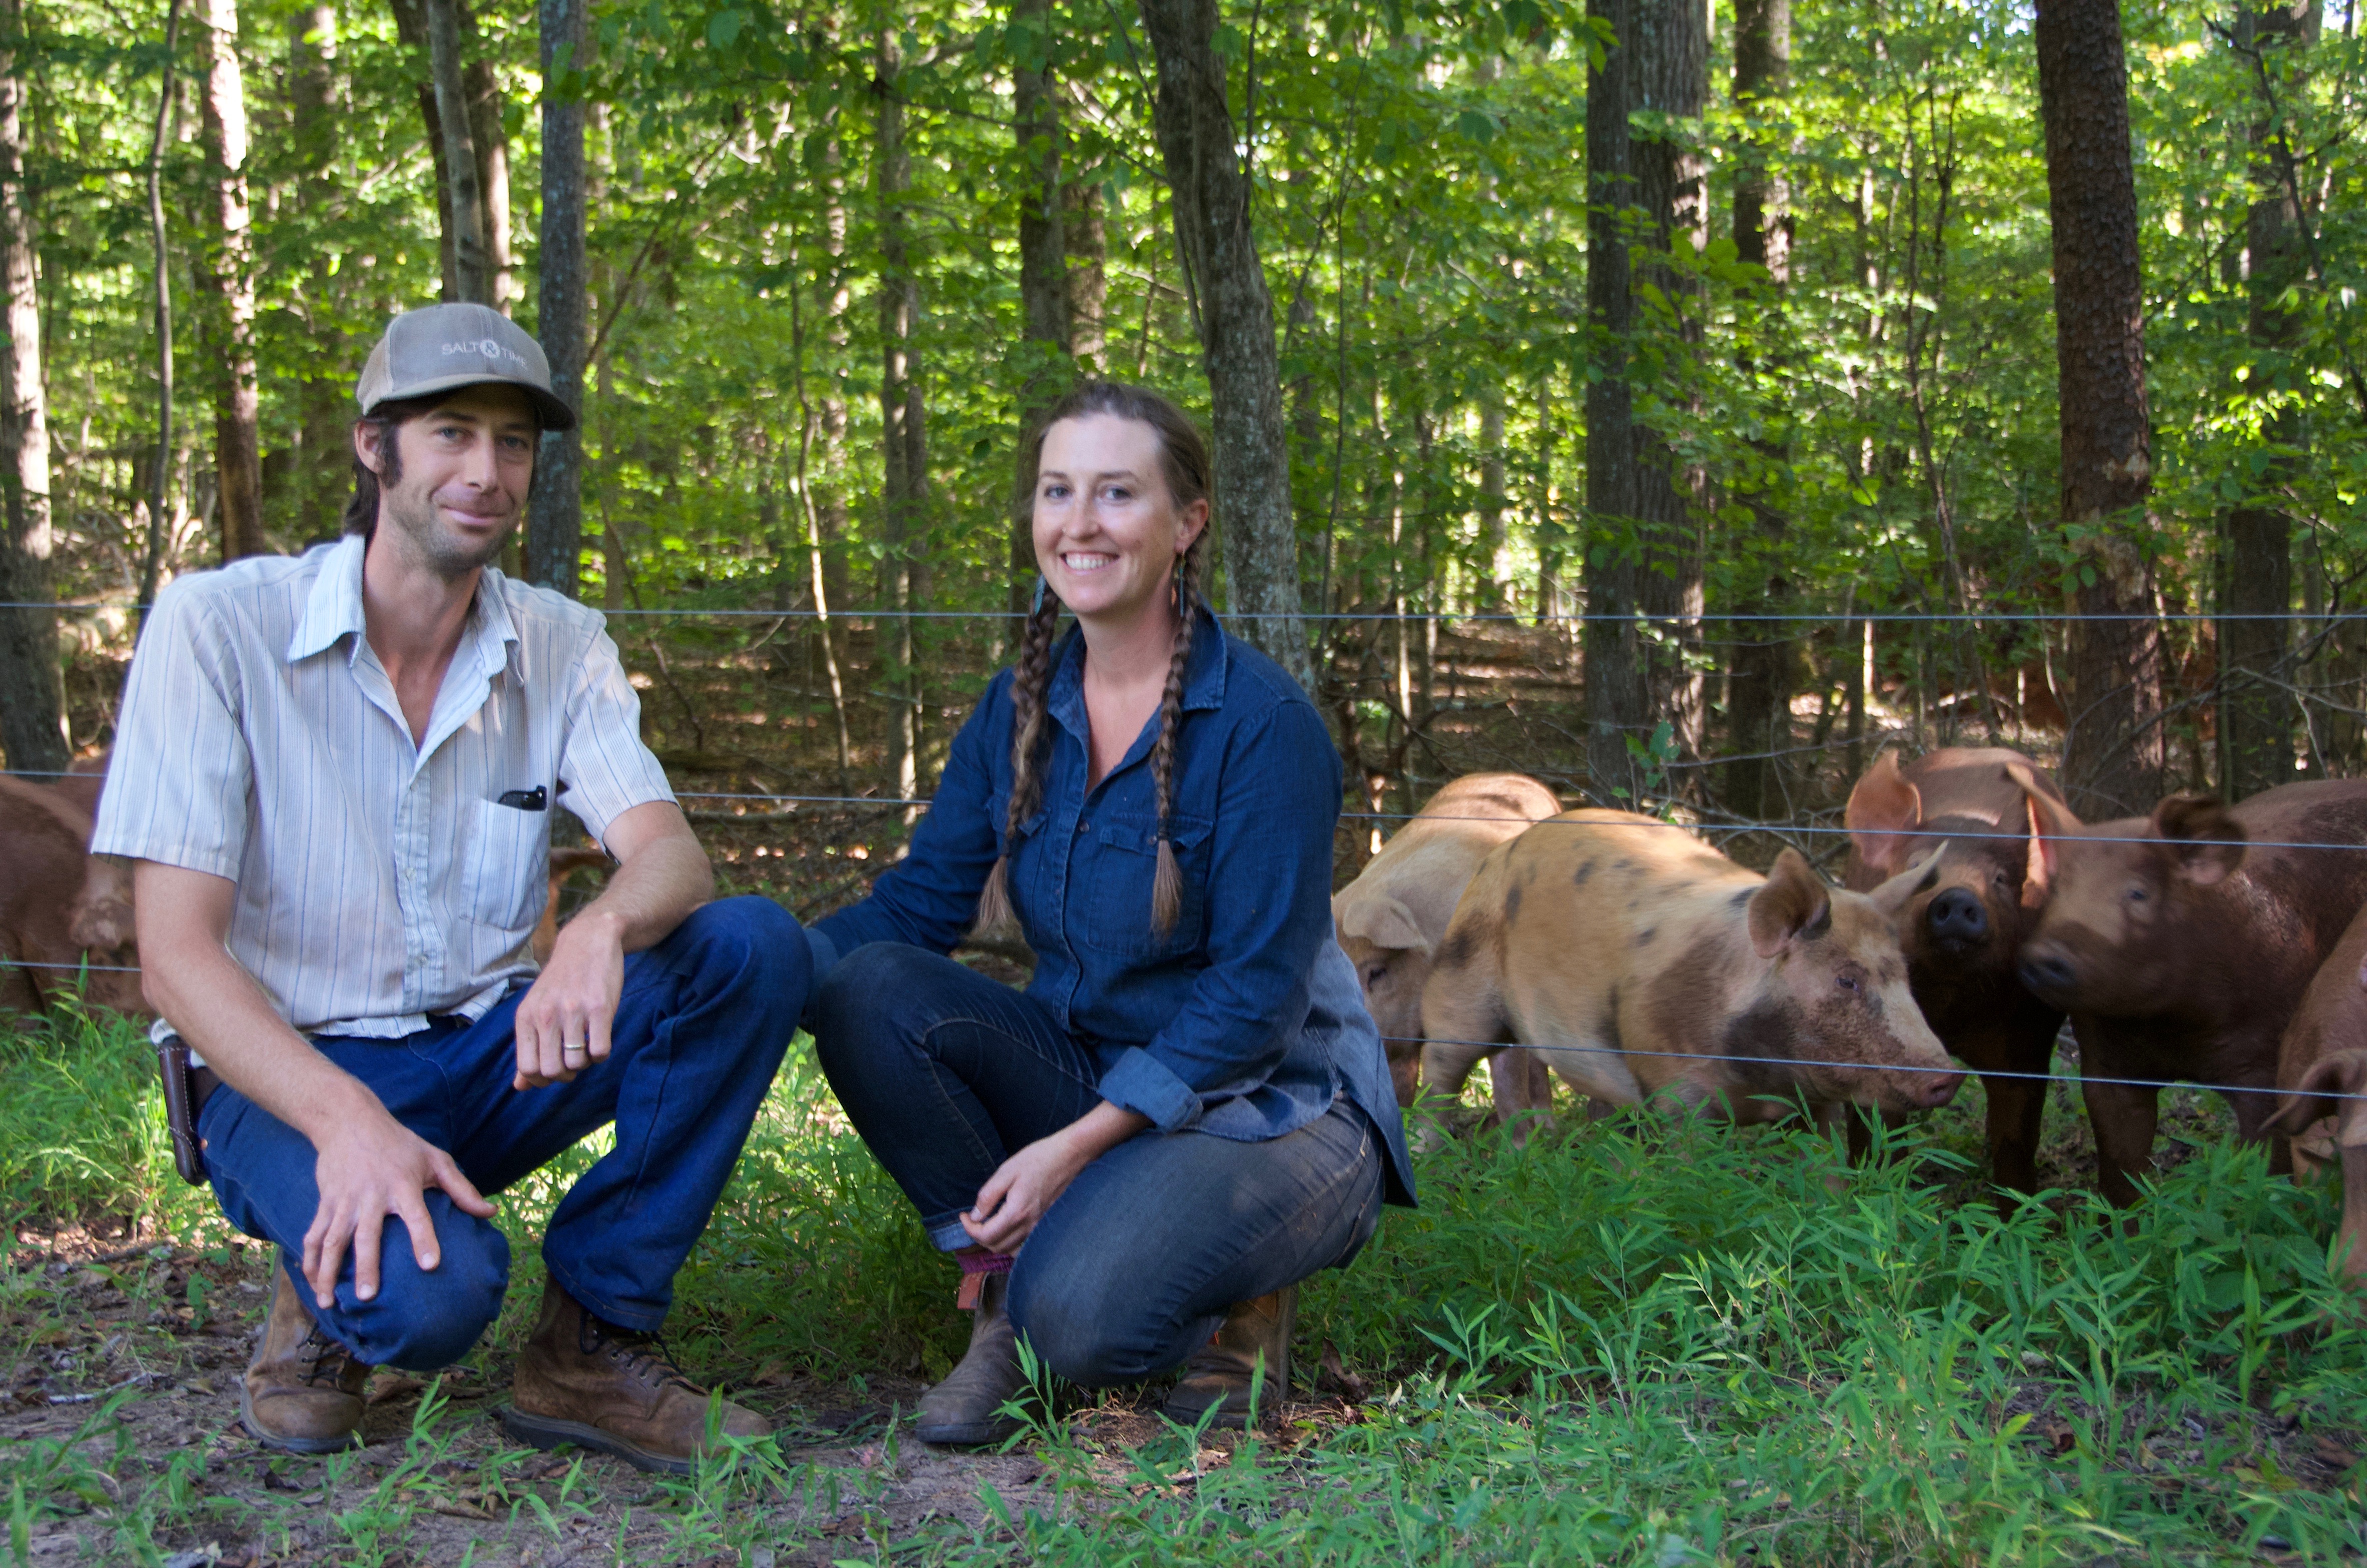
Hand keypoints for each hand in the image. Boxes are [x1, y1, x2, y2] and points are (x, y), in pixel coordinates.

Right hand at [301, 1097, 494, 1308]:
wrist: (349, 1121)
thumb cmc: (401, 1144)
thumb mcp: (436, 1158)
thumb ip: (463, 1188)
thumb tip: (490, 1212)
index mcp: (402, 1184)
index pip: (417, 1215)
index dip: (424, 1239)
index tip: (430, 1265)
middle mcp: (371, 1194)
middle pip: (366, 1235)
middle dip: (367, 1266)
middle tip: (368, 1296)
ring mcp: (344, 1200)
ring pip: (332, 1240)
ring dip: (328, 1272)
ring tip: (329, 1302)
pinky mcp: (325, 1203)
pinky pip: (314, 1236)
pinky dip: (310, 1261)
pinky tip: (312, 1284)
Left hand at [513, 909, 625, 1089]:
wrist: (588, 942)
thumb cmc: (562, 981)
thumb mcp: (536, 1010)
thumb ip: (528, 1047)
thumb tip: (520, 1087)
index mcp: (526, 1017)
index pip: (528, 1068)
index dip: (542, 1079)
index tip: (555, 1068)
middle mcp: (546, 1015)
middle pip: (551, 1071)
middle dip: (565, 1075)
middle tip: (573, 1061)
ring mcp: (573, 1011)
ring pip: (576, 1064)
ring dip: (584, 1063)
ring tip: (587, 1046)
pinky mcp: (600, 1008)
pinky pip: (600, 1052)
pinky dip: (601, 1054)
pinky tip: (600, 1038)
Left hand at [962, 1133, 1094, 1253]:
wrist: (1068, 1156)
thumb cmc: (1038, 1159)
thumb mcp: (1006, 1171)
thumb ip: (987, 1196)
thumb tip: (975, 1216)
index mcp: (1017, 1212)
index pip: (986, 1235)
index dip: (969, 1229)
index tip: (963, 1215)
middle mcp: (1029, 1225)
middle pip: (996, 1246)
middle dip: (978, 1236)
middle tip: (972, 1219)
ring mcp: (1039, 1227)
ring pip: (1009, 1249)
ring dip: (993, 1241)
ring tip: (985, 1224)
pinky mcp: (1044, 1224)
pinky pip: (1022, 1245)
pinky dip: (1009, 1243)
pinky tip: (1004, 1229)